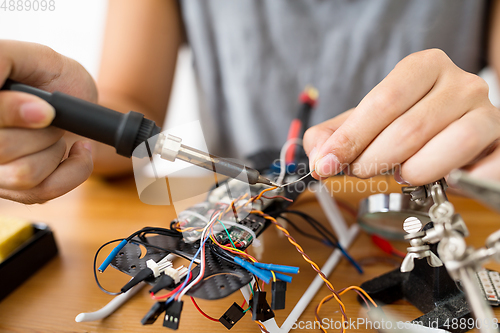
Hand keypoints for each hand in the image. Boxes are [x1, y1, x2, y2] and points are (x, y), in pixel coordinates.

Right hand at [0, 40, 94, 203]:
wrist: (79, 104)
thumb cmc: (53, 78)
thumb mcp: (35, 57)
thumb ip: (7, 58)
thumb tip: (1, 86)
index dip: (12, 112)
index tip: (46, 109)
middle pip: (3, 149)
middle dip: (43, 130)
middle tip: (50, 115)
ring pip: (24, 173)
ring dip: (55, 148)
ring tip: (56, 132)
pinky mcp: (19, 191)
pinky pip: (45, 191)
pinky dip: (74, 169)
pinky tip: (75, 150)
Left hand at [304, 48, 499, 184]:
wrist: (456, 128)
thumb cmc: (408, 125)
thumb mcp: (368, 123)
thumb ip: (336, 134)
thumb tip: (318, 154)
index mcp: (424, 68)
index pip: (384, 100)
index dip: (351, 137)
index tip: (327, 163)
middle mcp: (460, 84)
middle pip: (410, 127)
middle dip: (374, 159)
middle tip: (360, 172)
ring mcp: (487, 112)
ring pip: (452, 144)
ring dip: (415, 170)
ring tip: (401, 174)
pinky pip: (488, 168)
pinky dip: (462, 182)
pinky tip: (442, 184)